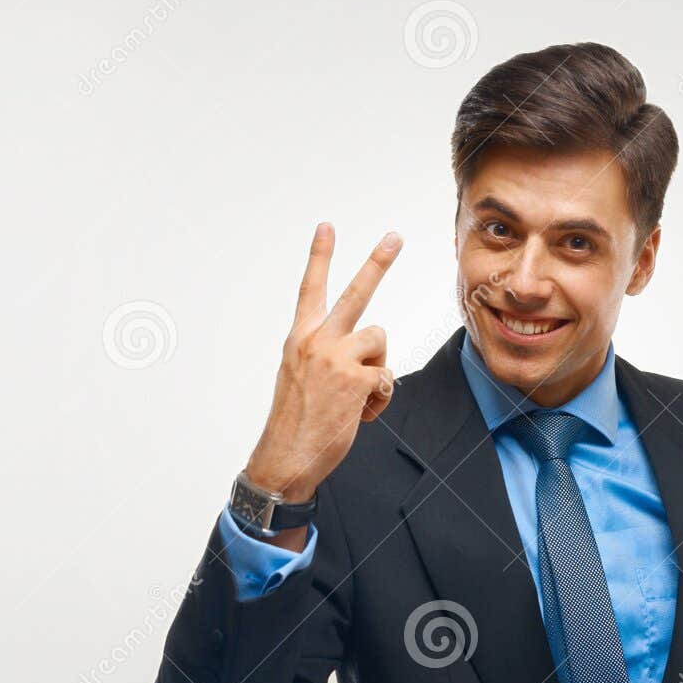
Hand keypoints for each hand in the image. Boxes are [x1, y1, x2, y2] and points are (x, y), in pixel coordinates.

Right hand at [244, 223, 401, 534]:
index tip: (327, 226)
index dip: (319, 256)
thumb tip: (362, 351)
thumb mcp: (299, 376)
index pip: (310, 288)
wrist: (286, 455)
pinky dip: (380, 397)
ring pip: (380, 339)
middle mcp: (316, 341)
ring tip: (359, 393)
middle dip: (377, 262)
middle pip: (355, 293)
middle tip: (396, 236)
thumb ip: (324, 354)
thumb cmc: (296, 421)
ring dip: (378, 367)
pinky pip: (387, 376)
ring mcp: (337, 357)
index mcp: (299, 338)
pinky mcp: (357, 378)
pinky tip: (362, 412)